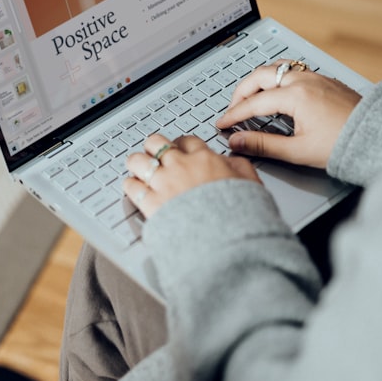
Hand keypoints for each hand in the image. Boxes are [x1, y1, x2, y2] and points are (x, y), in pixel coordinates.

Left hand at [123, 134, 260, 217]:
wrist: (228, 240)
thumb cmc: (241, 216)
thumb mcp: (251, 184)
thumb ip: (240, 167)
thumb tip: (232, 159)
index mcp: (205, 160)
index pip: (187, 140)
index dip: (180, 143)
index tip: (178, 148)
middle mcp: (181, 167)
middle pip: (156, 143)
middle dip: (153, 146)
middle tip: (152, 153)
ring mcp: (164, 184)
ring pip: (138, 160)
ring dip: (136, 162)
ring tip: (136, 167)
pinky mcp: (151, 203)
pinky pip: (132, 186)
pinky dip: (130, 185)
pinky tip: (132, 187)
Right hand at [215, 60, 361, 168]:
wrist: (378, 137)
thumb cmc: (344, 145)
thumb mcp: (298, 150)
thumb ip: (262, 145)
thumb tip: (237, 142)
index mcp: (295, 96)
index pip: (253, 103)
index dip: (233, 114)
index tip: (223, 124)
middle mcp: (304, 80)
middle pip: (259, 77)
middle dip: (241, 92)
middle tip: (233, 109)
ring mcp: (315, 77)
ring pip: (276, 69)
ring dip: (259, 81)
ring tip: (251, 97)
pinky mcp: (325, 80)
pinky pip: (292, 71)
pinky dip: (276, 79)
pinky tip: (277, 92)